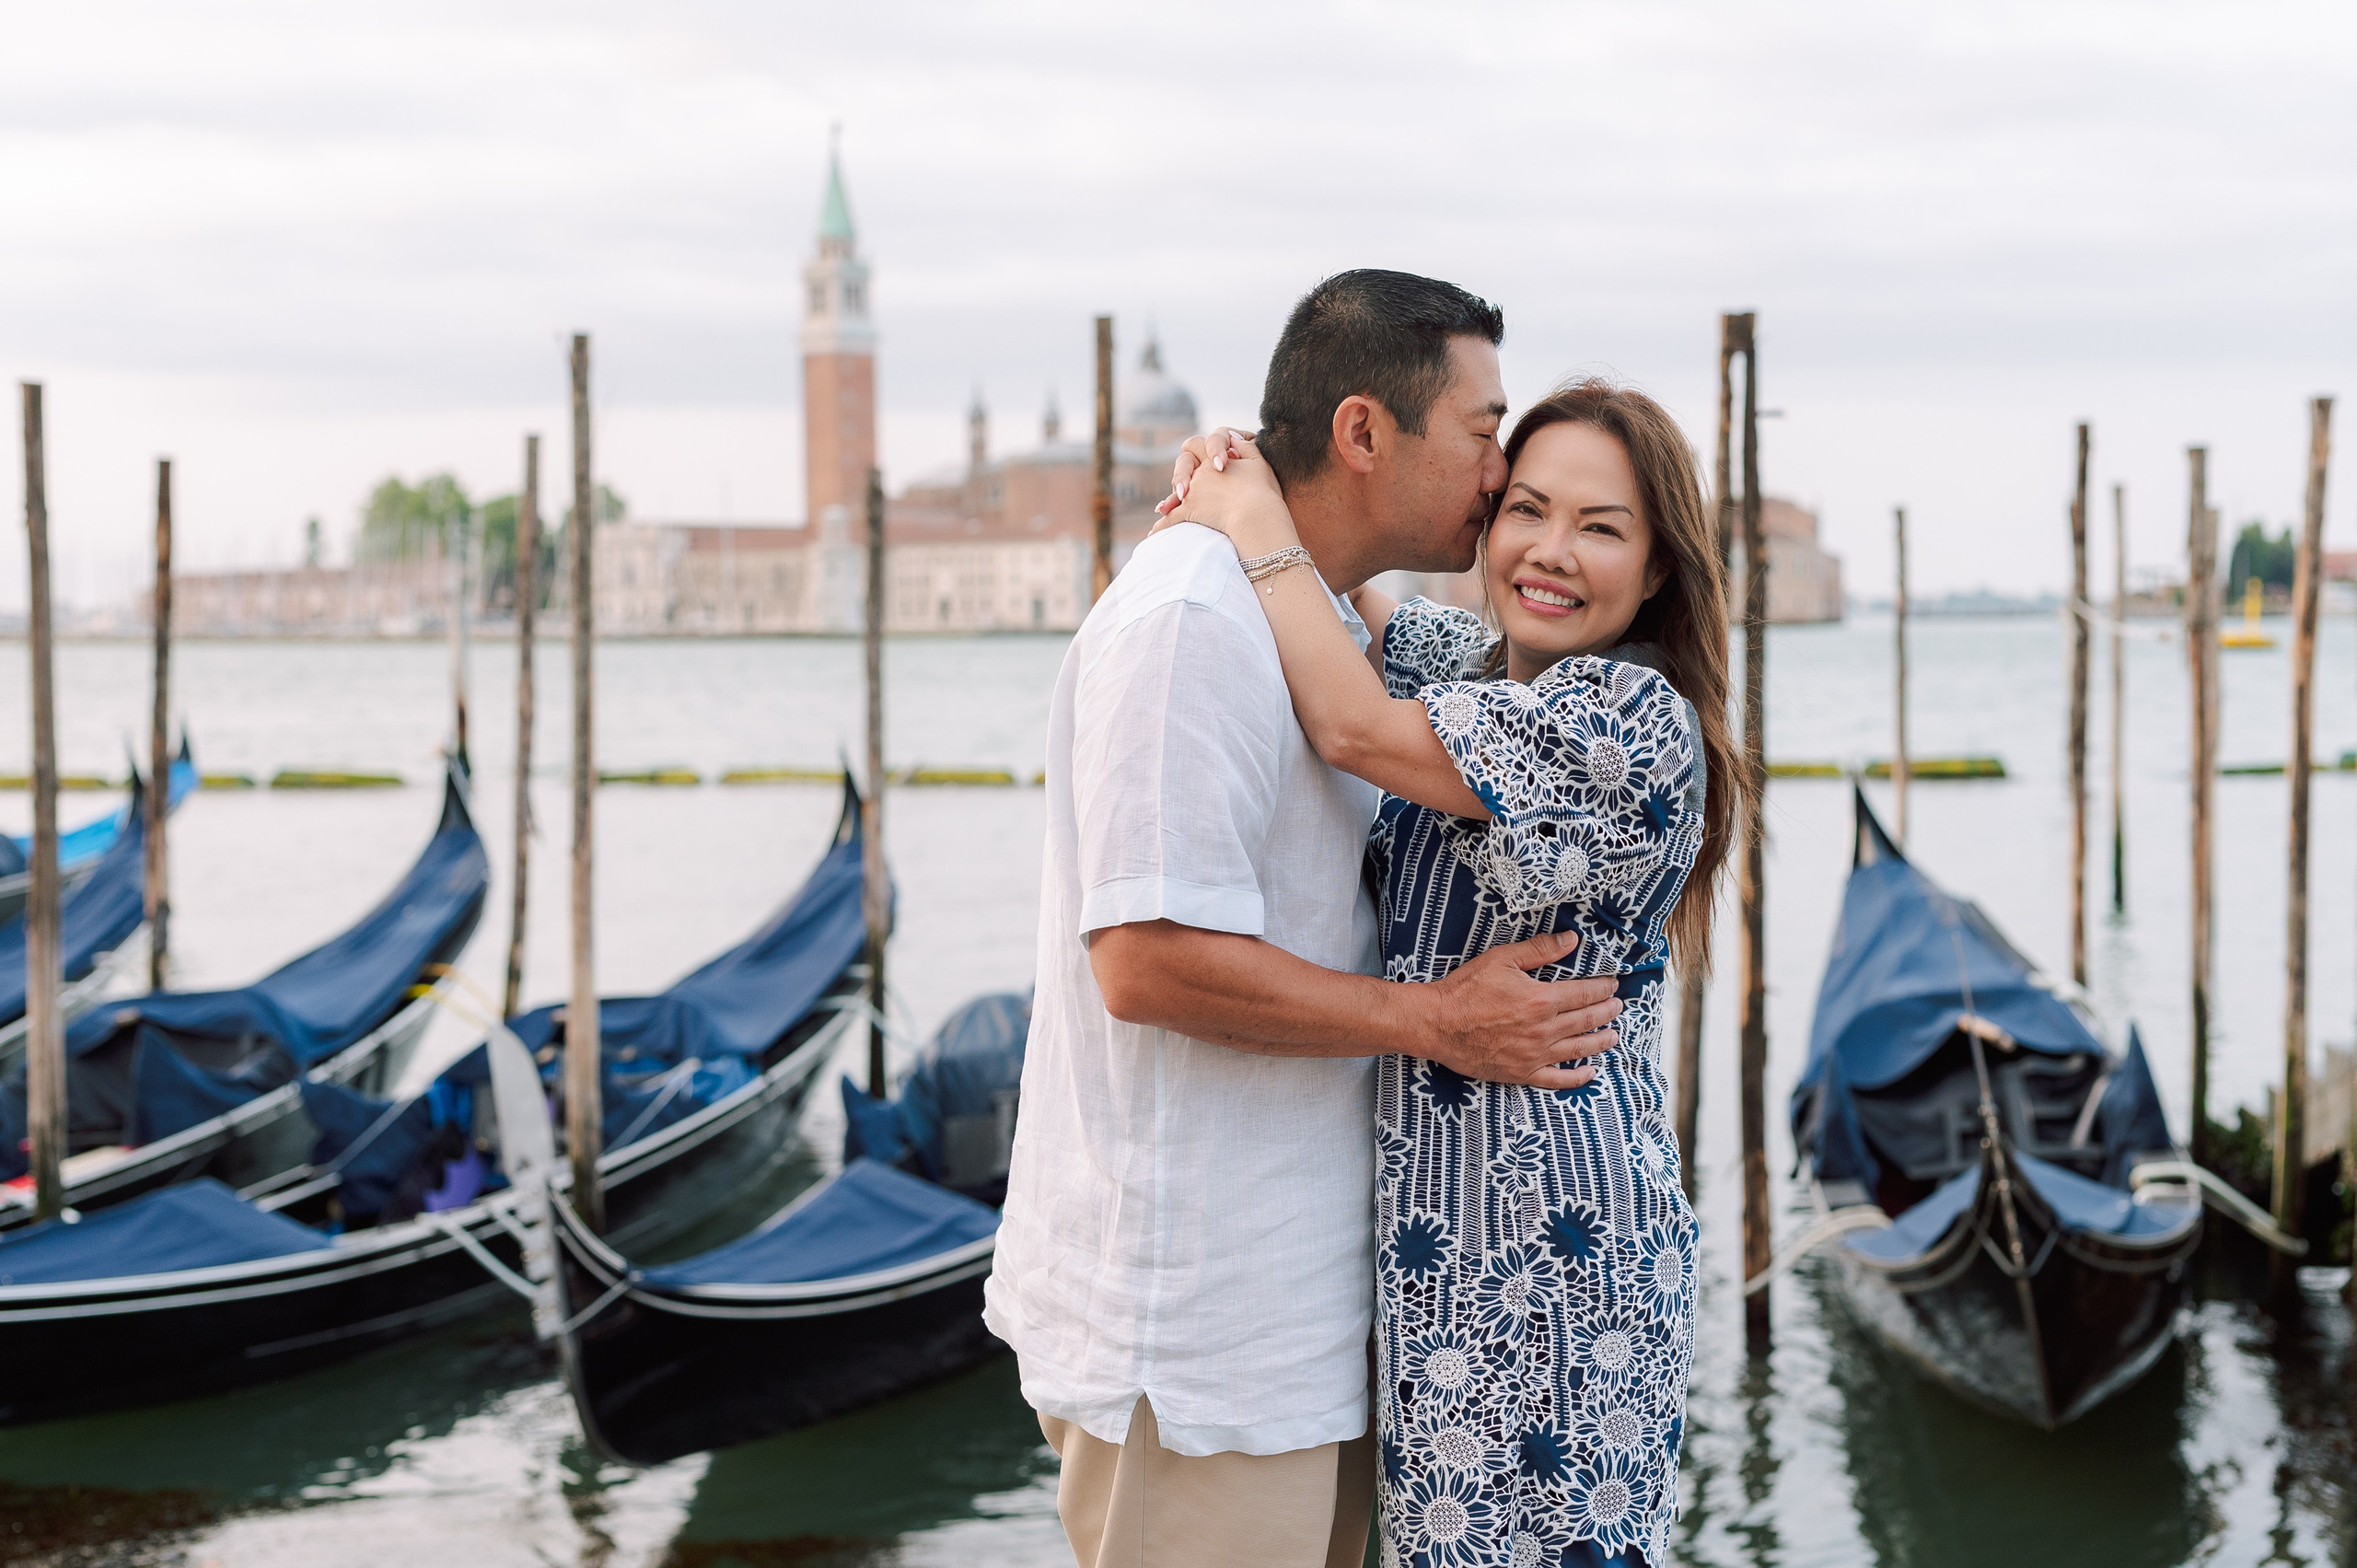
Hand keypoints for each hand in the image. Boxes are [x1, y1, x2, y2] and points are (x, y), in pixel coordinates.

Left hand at [1159, 434, 1295, 555]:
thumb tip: (1234, 437)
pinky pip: (1170, 518)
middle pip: (1183, 463)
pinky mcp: (1189, 511)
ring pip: (1176, 490)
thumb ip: (1246, 446)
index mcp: (1213, 458)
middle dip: (1183, 471)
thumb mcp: (1258, 462)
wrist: (1255, 516)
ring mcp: (1193, 491)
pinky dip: (1162, 525)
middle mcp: (1199, 472)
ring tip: (1163, 508)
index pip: (1198, 444)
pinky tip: (1154, 534)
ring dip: (1171, 498)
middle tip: (1186, 485)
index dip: (1201, 450)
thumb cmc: (1262, 491)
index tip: (1214, 463)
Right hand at [1397, 930, 1622, 1089]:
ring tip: (1613, 1035)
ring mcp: (1534, 1055)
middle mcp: (1543, 1030)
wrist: (1436, 1023)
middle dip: (1607, 1012)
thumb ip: (1540, 950)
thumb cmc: (1466, 989)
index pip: (1585, 994)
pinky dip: (1577, 1078)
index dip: (1603, 988)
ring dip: (1601, 1042)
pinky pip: (1557, 1080)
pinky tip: (1590, 1073)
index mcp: (1541, 1000)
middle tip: (1618, 1007)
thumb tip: (1572, 940)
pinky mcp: (1521, 1073)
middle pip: (1587, 1021)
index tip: (1613, 985)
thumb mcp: (1502, 959)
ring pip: (1579, 1049)